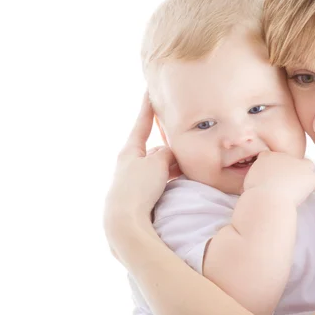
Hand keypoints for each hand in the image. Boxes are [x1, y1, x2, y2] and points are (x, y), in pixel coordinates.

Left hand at [104, 93, 180, 251]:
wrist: (124, 223)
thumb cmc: (137, 188)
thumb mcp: (156, 163)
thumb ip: (166, 154)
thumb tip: (169, 154)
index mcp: (129, 151)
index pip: (141, 124)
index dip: (147, 107)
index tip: (149, 91)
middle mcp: (130, 164)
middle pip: (155, 149)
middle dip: (171, 149)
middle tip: (189, 148)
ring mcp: (135, 181)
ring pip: (160, 167)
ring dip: (173, 167)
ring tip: (190, 170)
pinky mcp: (140, 197)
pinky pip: (160, 182)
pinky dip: (170, 180)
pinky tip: (183, 185)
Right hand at [243, 151, 314, 206]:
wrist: (267, 199)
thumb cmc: (254, 194)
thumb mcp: (248, 182)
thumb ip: (254, 178)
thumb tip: (254, 183)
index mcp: (267, 157)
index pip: (271, 156)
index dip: (273, 165)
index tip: (272, 172)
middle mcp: (284, 158)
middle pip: (291, 159)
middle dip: (290, 167)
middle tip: (288, 178)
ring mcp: (299, 167)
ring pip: (307, 165)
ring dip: (307, 172)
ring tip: (307, 180)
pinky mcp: (310, 178)